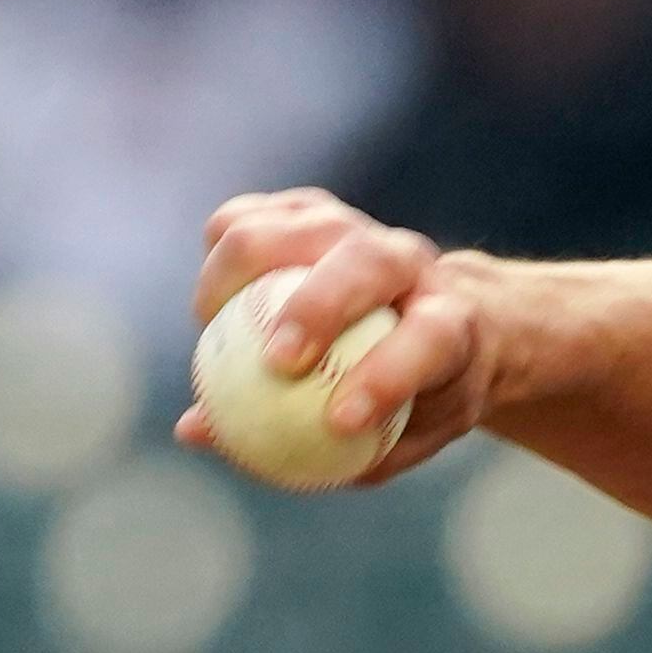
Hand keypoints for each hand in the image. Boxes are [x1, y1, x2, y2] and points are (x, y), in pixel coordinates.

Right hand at [180, 188, 499, 485]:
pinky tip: (212, 297)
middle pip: (365, 265)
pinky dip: (219, 251)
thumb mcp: (396, 439)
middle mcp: (411, 262)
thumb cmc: (415, 397)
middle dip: (317, 309)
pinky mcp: (307, 209)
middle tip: (275, 363)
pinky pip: (249, 216)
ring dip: (245, 273)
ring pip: (297, 226)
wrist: (444, 321)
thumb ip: (313, 443)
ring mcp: (358, 227)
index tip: (339, 422)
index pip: (430, 341)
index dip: (387, 378)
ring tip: (212, 327)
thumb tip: (197, 431)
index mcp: (454, 322)